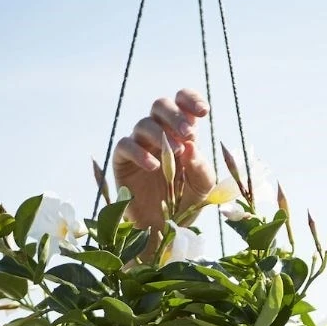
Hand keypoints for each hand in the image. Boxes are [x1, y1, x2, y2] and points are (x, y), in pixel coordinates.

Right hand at [112, 88, 216, 244]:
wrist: (164, 226)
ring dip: (161, 134)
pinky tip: (154, 167)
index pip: (182, 102)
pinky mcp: (122, 159)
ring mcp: (140, 144)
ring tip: (176, 153)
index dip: (191, 99)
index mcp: (181, 132)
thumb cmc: (186, 200)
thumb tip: (191, 146)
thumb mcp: (202, 186)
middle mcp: (159, 132)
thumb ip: (201, 166)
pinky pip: (126, 145)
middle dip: (175, 116)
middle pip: (160, 105)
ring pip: (144, 123)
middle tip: (189, 135)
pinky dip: (140, 153)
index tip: (204, 111)